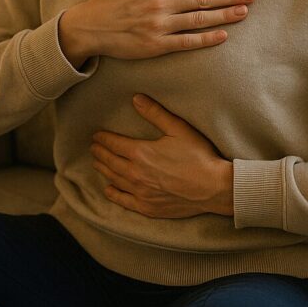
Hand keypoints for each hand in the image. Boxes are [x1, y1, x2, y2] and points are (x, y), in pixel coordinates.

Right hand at [68, 0, 255, 61]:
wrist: (87, 28)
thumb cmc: (106, 0)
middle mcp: (161, 5)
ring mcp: (159, 26)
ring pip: (198, 19)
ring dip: (224, 15)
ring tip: (244, 12)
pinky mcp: (156, 45)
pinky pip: (186, 42)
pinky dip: (206, 39)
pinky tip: (223, 35)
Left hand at [90, 93, 232, 217]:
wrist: (213, 188)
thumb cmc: (198, 156)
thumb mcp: (178, 128)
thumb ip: (155, 113)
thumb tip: (136, 98)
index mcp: (141, 153)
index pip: (114, 144)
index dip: (103, 138)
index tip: (96, 135)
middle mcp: (136, 174)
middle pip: (110, 161)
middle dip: (100, 153)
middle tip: (94, 147)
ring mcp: (141, 193)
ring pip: (114, 179)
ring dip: (104, 170)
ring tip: (97, 163)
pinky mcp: (148, 208)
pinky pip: (124, 201)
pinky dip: (114, 194)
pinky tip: (109, 189)